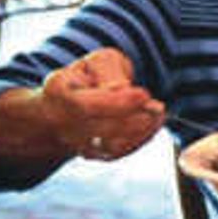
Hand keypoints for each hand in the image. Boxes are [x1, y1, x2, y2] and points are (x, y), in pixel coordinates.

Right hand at [38, 48, 167, 164]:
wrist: (64, 110)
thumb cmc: (86, 79)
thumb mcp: (95, 62)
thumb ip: (108, 71)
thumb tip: (122, 88)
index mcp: (59, 92)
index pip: (86, 104)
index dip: (118, 102)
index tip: (144, 95)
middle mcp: (64, 123)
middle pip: (102, 130)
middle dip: (136, 118)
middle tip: (157, 106)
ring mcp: (78, 143)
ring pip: (113, 146)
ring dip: (142, 130)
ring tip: (158, 113)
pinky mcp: (95, 155)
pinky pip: (120, 152)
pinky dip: (141, 138)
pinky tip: (154, 123)